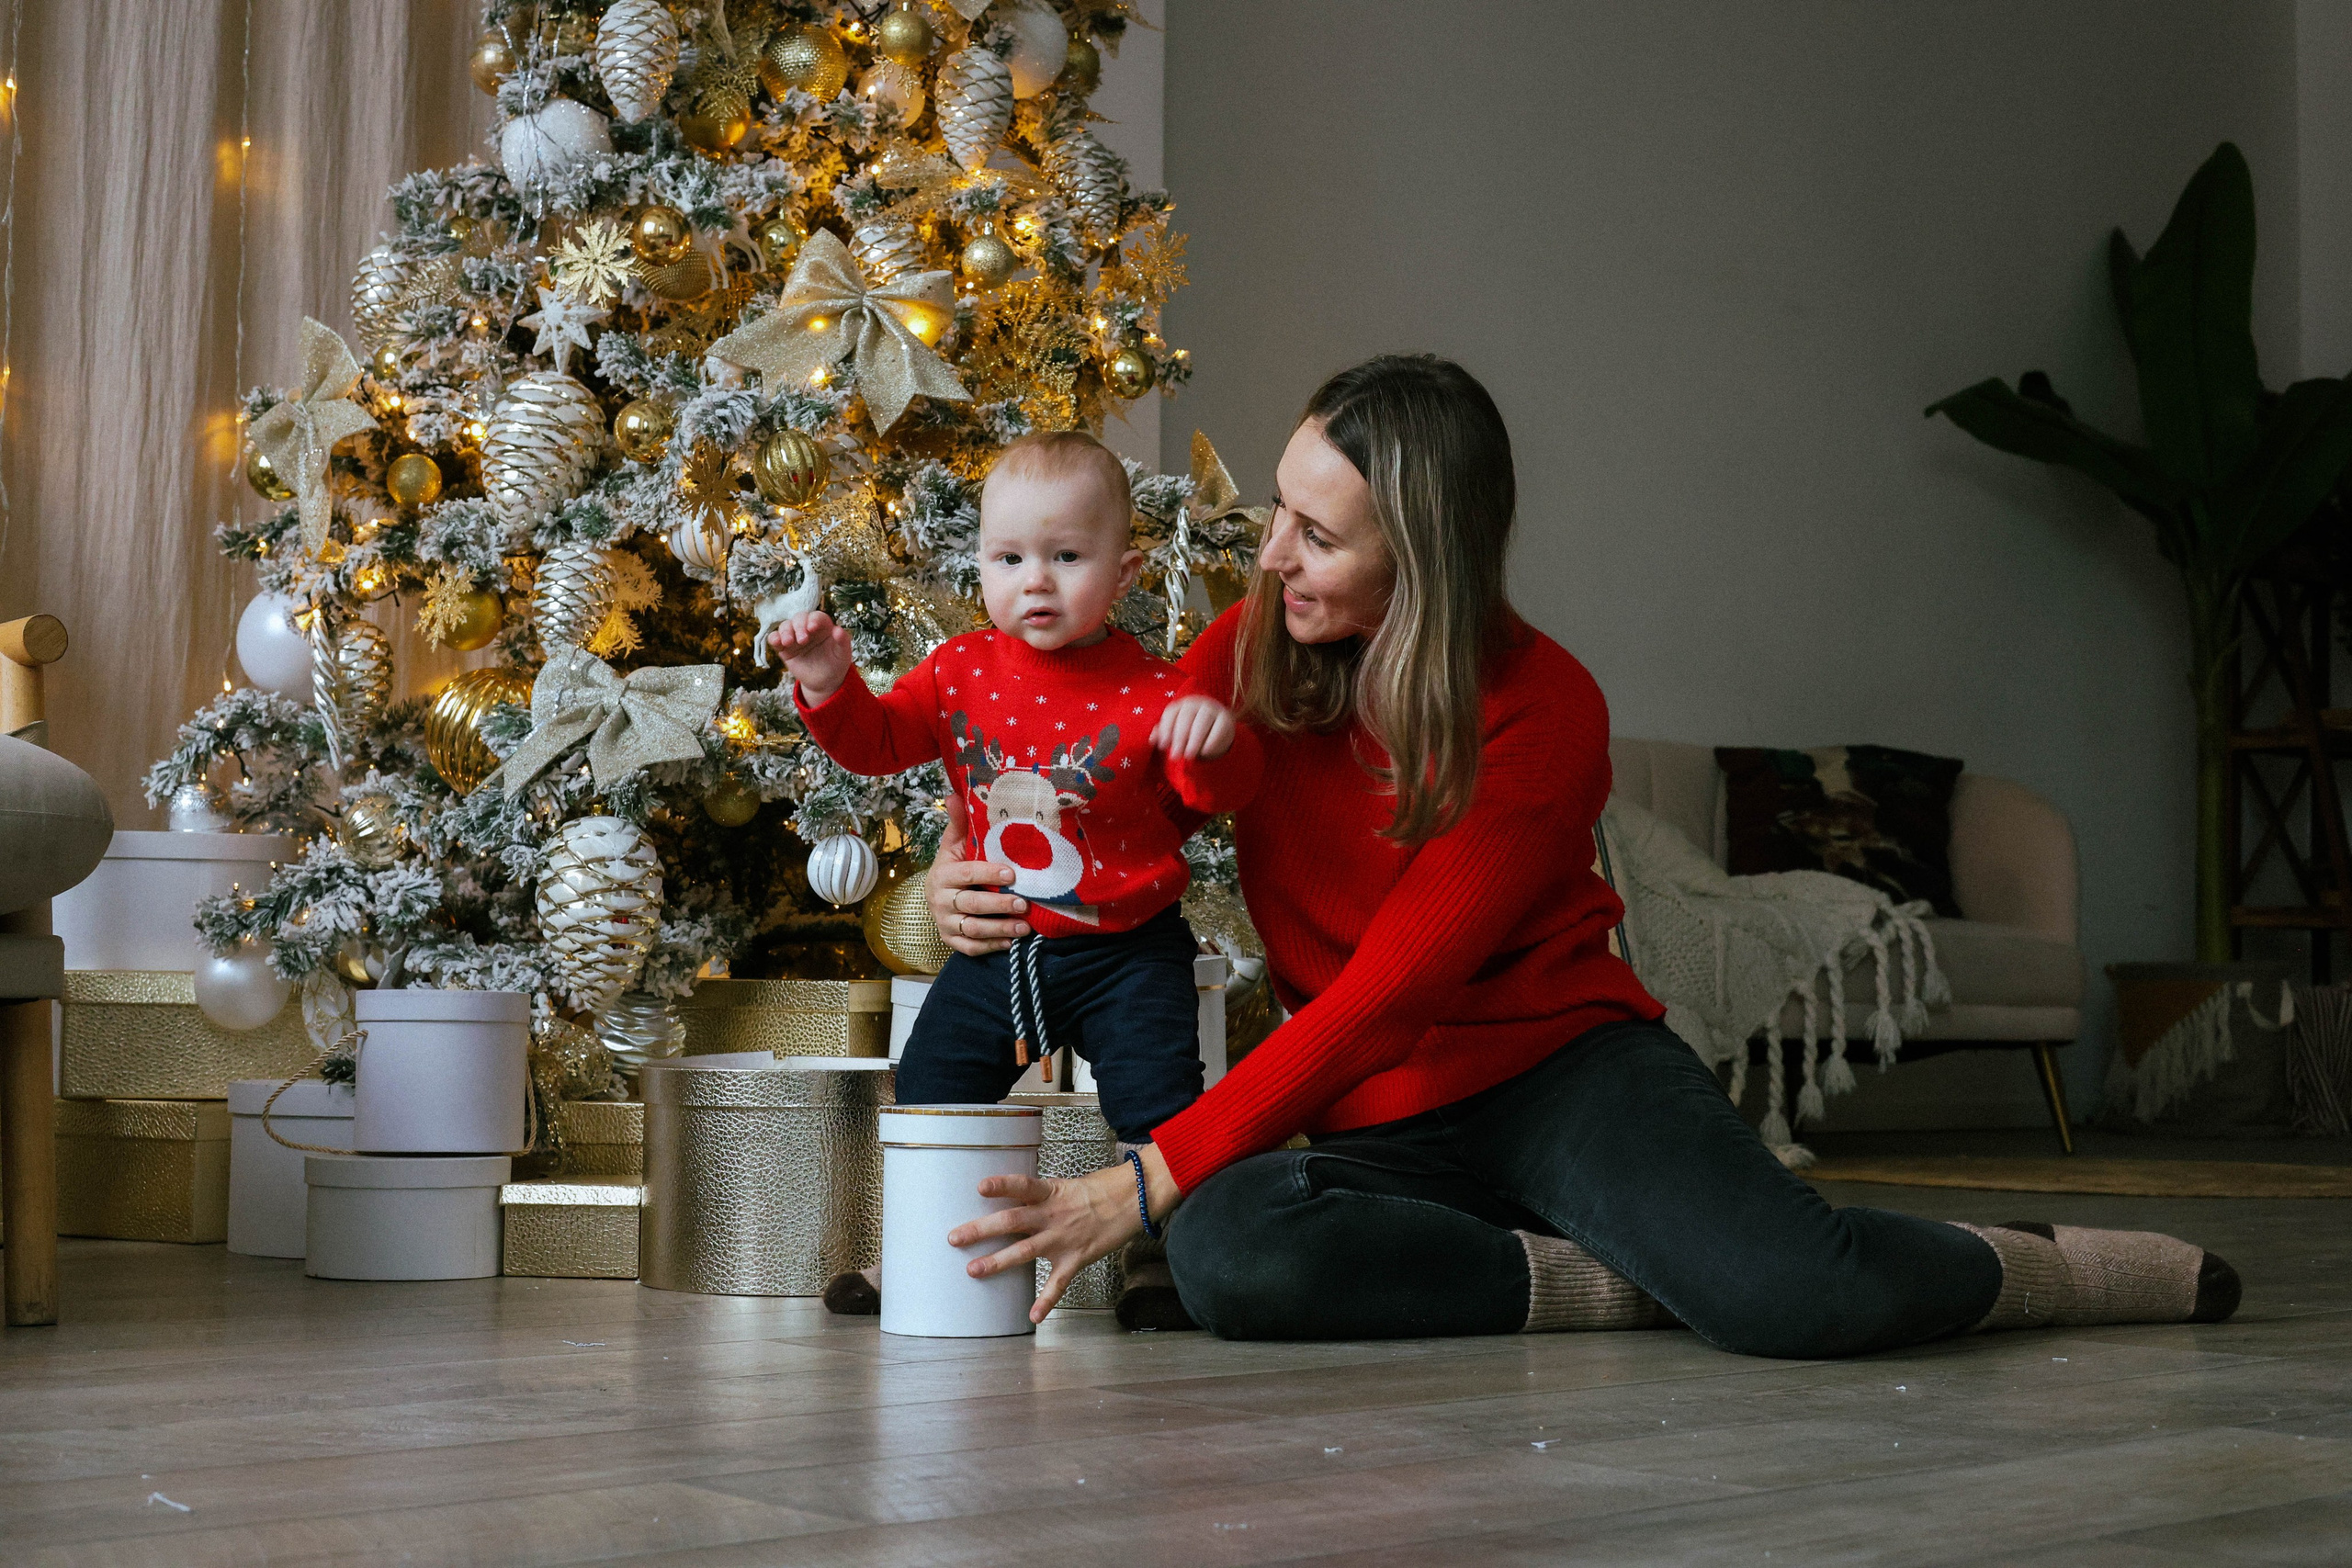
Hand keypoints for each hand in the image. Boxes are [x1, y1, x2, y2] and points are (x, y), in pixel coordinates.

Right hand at [767, 610, 852, 704]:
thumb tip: (838, 629)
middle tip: (802, 640)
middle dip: (799, 626)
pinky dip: (773, 638)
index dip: (813, 619)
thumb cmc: (836, 663)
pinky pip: (775, 639)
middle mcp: (807, 628)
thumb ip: (842, 641)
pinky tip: (777, 642)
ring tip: (788, 642)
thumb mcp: (843, 653)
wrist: (825, 681)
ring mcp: (795, 637)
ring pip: (785, 626)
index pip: (816, 616)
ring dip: (785, 631)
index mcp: (823, 626)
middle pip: (799, 618)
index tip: (812, 628)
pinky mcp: (785, 648)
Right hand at [927, 794, 1028, 954]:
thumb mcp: (954, 844)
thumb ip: (960, 823)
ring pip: (973, 929)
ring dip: (1000, 929)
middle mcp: (940, 900)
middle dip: (999, 905)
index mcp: (943, 874)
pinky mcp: (950, 941)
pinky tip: (1012, 943)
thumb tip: (955, 793)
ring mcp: (945, 923)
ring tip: (1025, 927)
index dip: (988, 874)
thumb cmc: (954, 867)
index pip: (966, 874)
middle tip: (1025, 904)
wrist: (936, 895)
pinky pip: (970, 948)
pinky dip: (992, 946)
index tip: (1012, 874)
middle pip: (972, 904)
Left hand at [951, 1144, 1183, 1321]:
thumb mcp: (1068, 1185)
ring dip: (997, 1261)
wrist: (1134, 1199)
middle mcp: (1053, 1215)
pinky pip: (1058, 1282)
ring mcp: (1063, 1238)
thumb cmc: (1101, 1189)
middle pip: (1011, 1221)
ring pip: (1024, 1251)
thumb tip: (1018, 1200)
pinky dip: (1046, 1300)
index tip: (979, 1187)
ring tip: (973, 1270)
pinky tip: (1033, 1316)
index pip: (1022, 1186)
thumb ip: (1043, 1196)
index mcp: (1051, 1193)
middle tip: (955, 1238)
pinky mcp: (1076, 1258)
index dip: (1002, 1186)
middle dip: (981, 1230)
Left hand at [1151, 694, 1235, 760]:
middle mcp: (1198, 703)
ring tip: (1188, 755)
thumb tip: (1152, 739)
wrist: (1218, 728)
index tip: (1162, 745)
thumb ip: (1164, 733)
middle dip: (1179, 737)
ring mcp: (1213, 709)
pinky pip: (1218, 729)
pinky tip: (1204, 752)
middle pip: (1186, 717)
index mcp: (1183, 704)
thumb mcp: (1177, 730)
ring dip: (1194, 740)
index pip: (1172, 713)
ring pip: (1203, 721)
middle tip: (1175, 755)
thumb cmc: (1191, 730)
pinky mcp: (1226, 719)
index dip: (1166, 729)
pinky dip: (1211, 741)